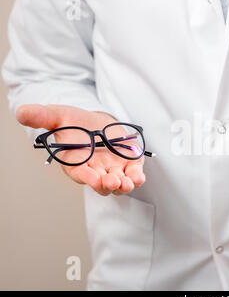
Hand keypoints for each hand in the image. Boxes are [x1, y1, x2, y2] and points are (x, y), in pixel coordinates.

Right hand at [16, 104, 145, 195]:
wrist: (96, 122)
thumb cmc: (75, 123)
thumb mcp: (59, 116)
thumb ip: (42, 116)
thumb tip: (21, 112)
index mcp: (77, 164)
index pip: (81, 174)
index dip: (88, 177)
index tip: (94, 178)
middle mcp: (95, 171)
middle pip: (101, 184)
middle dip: (107, 184)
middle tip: (112, 181)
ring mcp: (114, 169)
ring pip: (119, 183)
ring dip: (124, 185)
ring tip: (128, 183)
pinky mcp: (129, 164)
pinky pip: (134, 175)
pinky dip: (137, 177)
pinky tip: (139, 177)